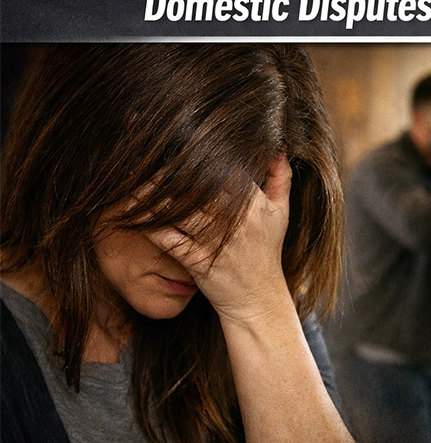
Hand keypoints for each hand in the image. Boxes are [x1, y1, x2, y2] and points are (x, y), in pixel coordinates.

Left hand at [146, 155, 291, 323]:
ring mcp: (216, 242)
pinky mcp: (197, 262)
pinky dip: (151, 225)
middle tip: (150, 157)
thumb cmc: (267, 252)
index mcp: (256, 205)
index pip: (225, 170)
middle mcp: (236, 222)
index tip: (182, 144)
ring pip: (180, 210)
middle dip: (173, 172)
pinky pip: (169, 238)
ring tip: (137, 181)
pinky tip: (136, 212)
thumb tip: (278, 146)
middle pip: (198, 187)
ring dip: (156, 196)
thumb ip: (281, 177)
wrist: (258, 299)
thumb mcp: (282, 213)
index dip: (203, 156)